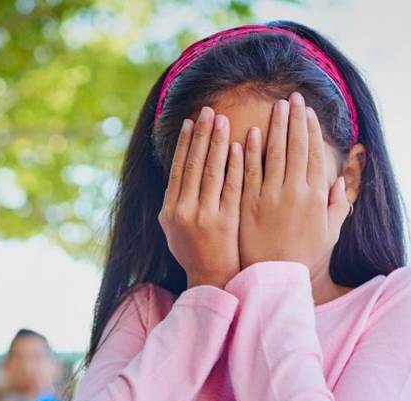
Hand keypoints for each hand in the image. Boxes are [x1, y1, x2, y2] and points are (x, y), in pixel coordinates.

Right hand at [158, 107, 242, 288]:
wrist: (212, 281)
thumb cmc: (196, 254)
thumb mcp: (175, 230)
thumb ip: (176, 203)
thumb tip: (178, 175)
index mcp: (170, 210)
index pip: (178, 168)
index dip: (185, 143)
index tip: (191, 121)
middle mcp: (184, 211)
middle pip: (194, 165)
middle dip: (201, 135)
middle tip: (208, 110)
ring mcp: (204, 216)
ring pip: (211, 171)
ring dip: (217, 143)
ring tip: (223, 119)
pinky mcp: (225, 221)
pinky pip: (231, 186)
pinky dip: (234, 164)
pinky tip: (240, 145)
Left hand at [239, 92, 348, 273]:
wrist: (276, 278)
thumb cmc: (304, 258)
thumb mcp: (330, 232)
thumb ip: (338, 204)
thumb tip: (341, 179)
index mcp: (316, 196)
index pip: (314, 154)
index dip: (311, 130)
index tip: (308, 112)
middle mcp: (295, 192)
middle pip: (296, 147)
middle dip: (295, 119)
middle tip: (292, 98)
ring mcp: (270, 197)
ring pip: (274, 153)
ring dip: (276, 127)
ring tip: (275, 106)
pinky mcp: (248, 204)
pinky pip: (250, 171)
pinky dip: (250, 151)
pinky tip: (249, 133)